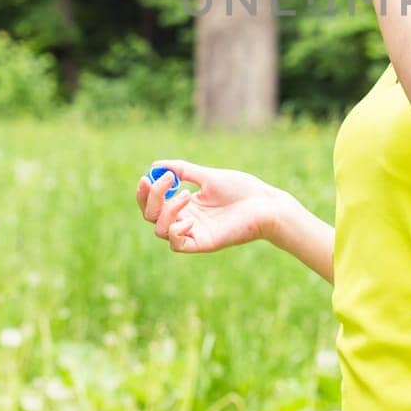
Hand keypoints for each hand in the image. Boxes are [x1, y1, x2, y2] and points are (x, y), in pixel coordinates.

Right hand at [137, 158, 287, 254]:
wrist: (265, 204)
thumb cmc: (242, 189)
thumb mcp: (208, 176)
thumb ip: (183, 170)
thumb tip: (156, 165)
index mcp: (186, 204)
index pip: (154, 203)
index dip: (145, 193)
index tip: (146, 177)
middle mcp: (186, 219)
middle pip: (151, 216)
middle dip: (151, 198)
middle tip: (167, 182)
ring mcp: (194, 232)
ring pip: (160, 229)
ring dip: (168, 210)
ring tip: (189, 194)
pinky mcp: (203, 243)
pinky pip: (177, 245)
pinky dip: (176, 231)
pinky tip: (190, 219)